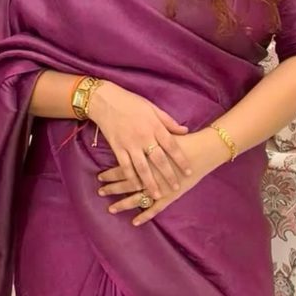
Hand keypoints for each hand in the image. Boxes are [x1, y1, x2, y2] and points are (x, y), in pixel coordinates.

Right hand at [88, 81, 191, 200]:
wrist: (106, 100)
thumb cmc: (131, 102)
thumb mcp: (152, 108)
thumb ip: (168, 121)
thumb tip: (185, 131)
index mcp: (154, 126)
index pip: (172, 146)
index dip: (181, 159)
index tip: (189, 171)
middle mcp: (144, 137)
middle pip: (159, 160)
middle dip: (168, 175)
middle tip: (176, 188)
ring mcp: (130, 144)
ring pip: (142, 168)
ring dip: (150, 183)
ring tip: (157, 195)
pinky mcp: (117, 148)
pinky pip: (125, 166)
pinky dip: (131, 178)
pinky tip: (136, 187)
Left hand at [97, 128, 227, 224]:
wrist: (203, 149)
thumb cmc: (183, 140)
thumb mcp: (162, 134)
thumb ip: (147, 134)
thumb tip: (132, 132)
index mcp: (145, 160)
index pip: (123, 168)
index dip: (111, 174)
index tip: (100, 177)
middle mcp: (150, 175)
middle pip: (127, 183)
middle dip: (112, 188)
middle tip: (100, 192)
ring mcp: (160, 187)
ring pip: (137, 198)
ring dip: (123, 204)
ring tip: (111, 209)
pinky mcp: (170, 196)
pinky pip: (155, 208)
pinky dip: (145, 215)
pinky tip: (134, 222)